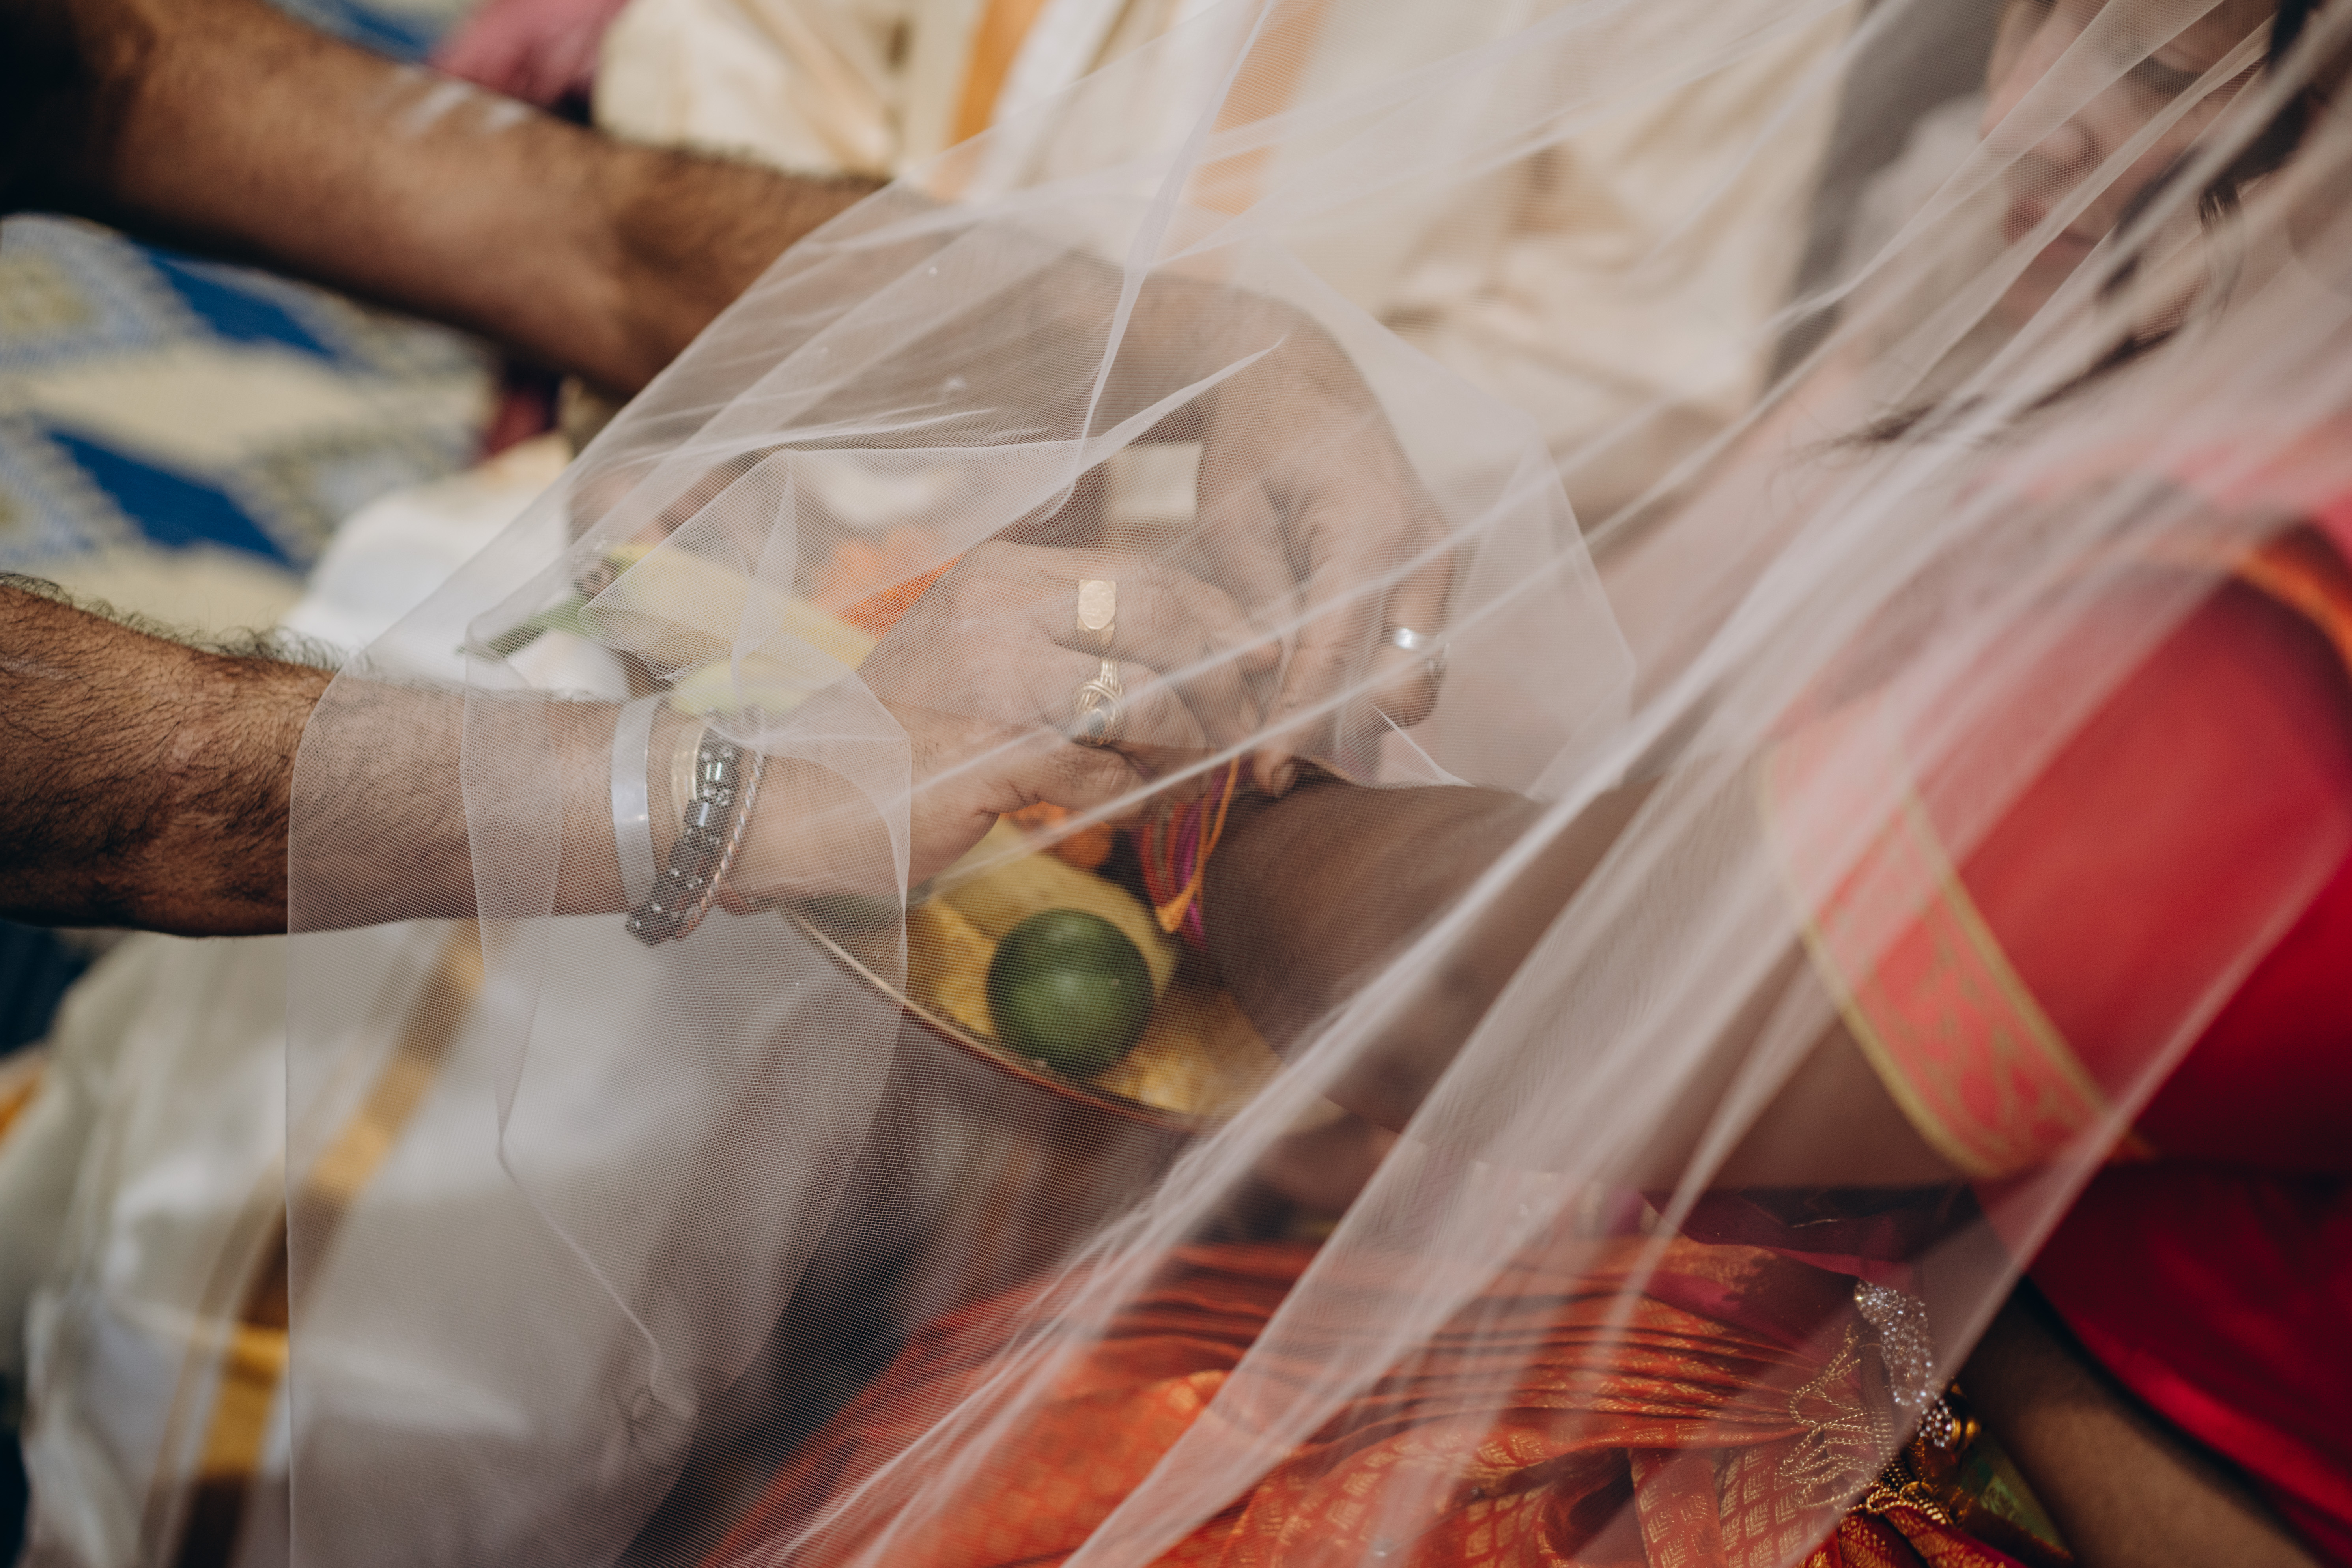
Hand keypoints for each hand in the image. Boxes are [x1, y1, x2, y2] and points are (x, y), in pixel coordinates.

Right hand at [738, 540, 1277, 891]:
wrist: (799, 798)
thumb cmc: (901, 735)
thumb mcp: (979, 654)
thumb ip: (1065, 639)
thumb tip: (1186, 655)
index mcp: (1000, 574)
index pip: (1144, 574)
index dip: (1217, 616)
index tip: (1259, 656)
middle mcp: (998, 609)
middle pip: (1160, 622)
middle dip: (1225, 677)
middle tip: (1249, 723)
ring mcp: (995, 678)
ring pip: (1145, 697)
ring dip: (1189, 744)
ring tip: (1196, 773)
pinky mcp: (995, 752)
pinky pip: (1103, 771)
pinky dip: (1129, 795)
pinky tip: (1122, 807)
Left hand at [1187, 328, 1456, 792]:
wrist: (1301, 379)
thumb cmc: (1254, 446)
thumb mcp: (1232, 526)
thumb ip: (1258, 615)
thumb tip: (1268, 703)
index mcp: (1370, 531)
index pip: (1339, 655)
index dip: (1299, 722)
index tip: (1264, 772)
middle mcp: (1425, 552)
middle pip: (1403, 684)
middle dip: (1342, 732)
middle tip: (1273, 761)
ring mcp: (1440, 565)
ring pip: (1417, 678)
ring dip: (1358, 715)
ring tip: (1286, 732)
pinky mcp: (1436, 577)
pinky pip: (1413, 654)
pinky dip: (1368, 684)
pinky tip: (1312, 694)